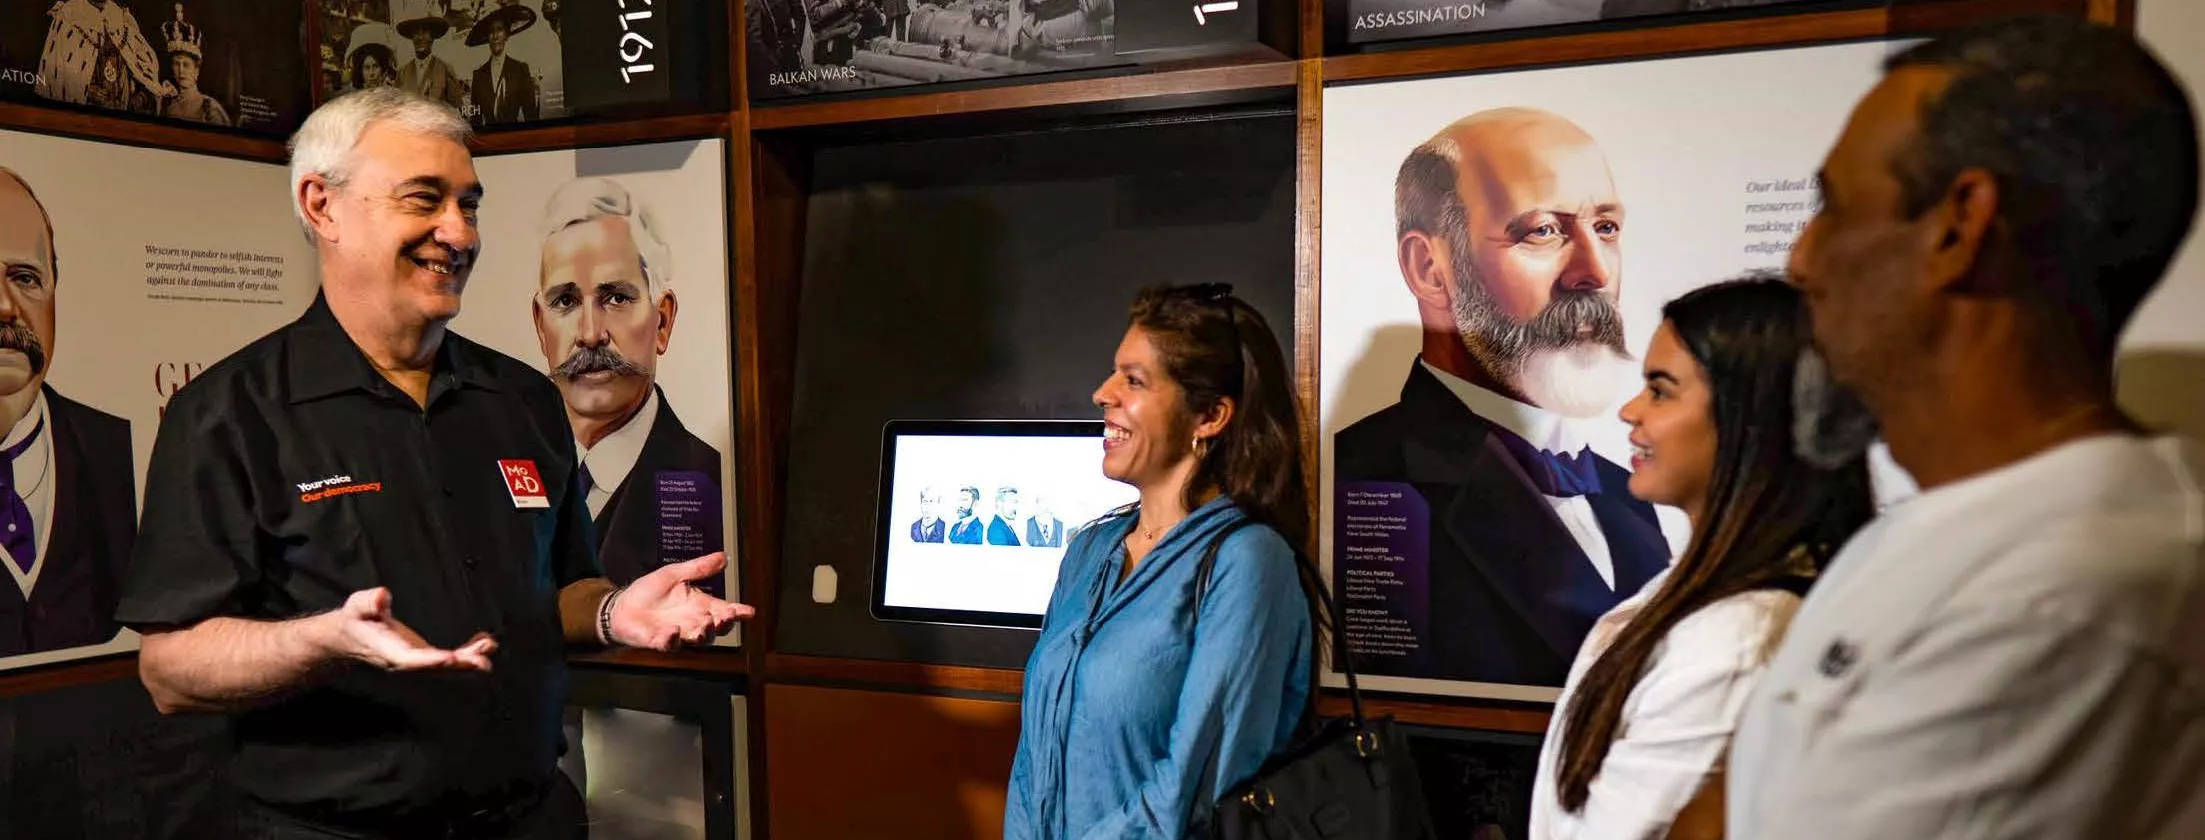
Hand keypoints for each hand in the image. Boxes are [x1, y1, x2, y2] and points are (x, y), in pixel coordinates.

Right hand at [318, 587, 496, 671]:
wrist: (352, 635)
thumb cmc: (357, 618)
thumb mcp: (358, 606)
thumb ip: (369, 602)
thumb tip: (380, 596)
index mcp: (388, 652)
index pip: (409, 659)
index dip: (429, 660)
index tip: (449, 658)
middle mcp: (405, 661)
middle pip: (434, 668)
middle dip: (459, 665)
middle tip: (482, 661)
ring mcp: (417, 661)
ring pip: (445, 665)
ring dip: (469, 659)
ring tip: (489, 646)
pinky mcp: (425, 656)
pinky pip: (449, 658)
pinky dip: (468, 653)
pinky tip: (485, 643)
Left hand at [607, 552, 753, 651]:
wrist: (621, 606)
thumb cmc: (648, 592)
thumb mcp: (674, 574)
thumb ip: (698, 568)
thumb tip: (723, 556)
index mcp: (699, 606)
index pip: (723, 610)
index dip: (737, 612)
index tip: (748, 612)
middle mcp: (692, 622)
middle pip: (716, 629)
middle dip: (723, 624)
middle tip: (726, 617)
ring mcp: (677, 634)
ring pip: (697, 640)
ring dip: (704, 633)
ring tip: (706, 624)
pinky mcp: (658, 642)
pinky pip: (669, 645)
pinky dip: (672, 639)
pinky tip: (673, 630)